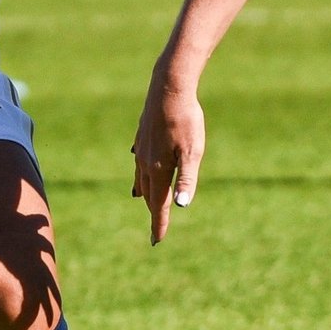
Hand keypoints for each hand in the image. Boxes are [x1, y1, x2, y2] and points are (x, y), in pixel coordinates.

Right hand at [133, 67, 205, 244]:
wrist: (168, 88)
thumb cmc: (185, 120)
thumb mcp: (192, 152)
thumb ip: (186, 180)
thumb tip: (181, 206)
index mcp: (158, 170)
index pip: (158, 204)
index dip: (159, 224)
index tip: (157, 241)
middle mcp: (145, 162)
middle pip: (148, 194)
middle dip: (153, 211)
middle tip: (157, 228)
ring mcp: (141, 149)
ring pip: (141, 178)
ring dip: (145, 193)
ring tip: (146, 203)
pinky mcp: (142, 136)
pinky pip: (139, 162)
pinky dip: (141, 174)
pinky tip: (141, 170)